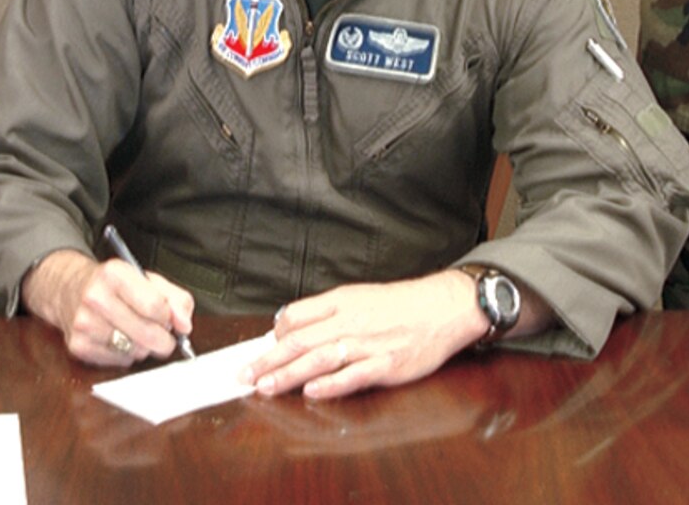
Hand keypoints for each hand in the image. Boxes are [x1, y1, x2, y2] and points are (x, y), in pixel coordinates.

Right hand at [22, 249, 194, 368]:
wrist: (68, 288)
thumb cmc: (113, 285)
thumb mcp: (146, 279)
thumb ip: (175, 298)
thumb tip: (184, 325)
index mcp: (114, 274)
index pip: (156, 306)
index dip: (169, 316)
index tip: (168, 317)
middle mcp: (95, 297)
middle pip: (147, 333)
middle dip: (163, 339)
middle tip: (163, 335)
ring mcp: (84, 324)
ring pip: (135, 351)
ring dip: (143, 346)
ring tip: (135, 331)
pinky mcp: (78, 346)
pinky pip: (119, 361)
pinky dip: (126, 355)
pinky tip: (119, 339)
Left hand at [241, 271, 486, 401]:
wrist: (442, 307)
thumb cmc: (400, 304)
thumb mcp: (360, 296)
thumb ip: (327, 312)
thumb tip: (291, 327)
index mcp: (342, 301)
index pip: (297, 315)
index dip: (274, 334)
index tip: (261, 350)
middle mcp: (351, 320)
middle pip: (300, 340)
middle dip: (269, 359)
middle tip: (246, 375)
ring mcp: (368, 344)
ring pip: (320, 359)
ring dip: (289, 374)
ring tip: (266, 387)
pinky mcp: (386, 364)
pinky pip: (353, 376)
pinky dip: (330, 384)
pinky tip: (311, 392)